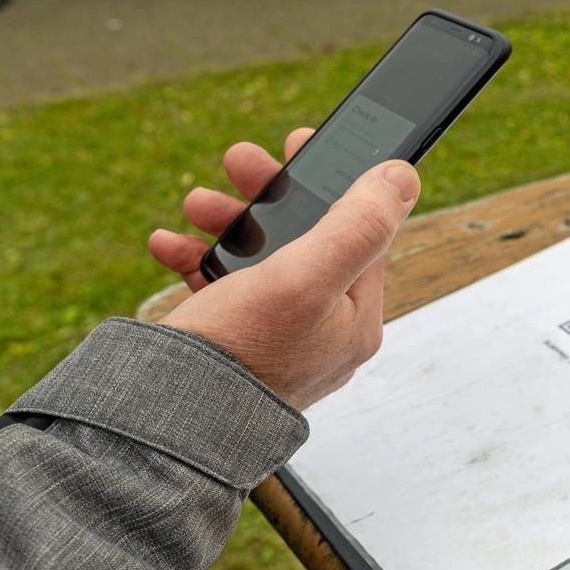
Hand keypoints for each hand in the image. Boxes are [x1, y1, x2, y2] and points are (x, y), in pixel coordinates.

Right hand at [147, 130, 420, 409]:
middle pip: (307, 239)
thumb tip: (403, 177)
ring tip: (195, 203)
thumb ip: (358, 225)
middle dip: (267, 195)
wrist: (166, 429)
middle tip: (237, 160)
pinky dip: (198, 260)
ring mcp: (279, 341)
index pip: (359, 231)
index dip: (333, 180)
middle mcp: (324, 331)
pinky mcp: (236, 347)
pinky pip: (224, 289)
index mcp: (355, 318)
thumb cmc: (241, 355)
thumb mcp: (306, 277)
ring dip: (227, 221)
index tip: (300, 140)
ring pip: (262, 259)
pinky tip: (170, 244)